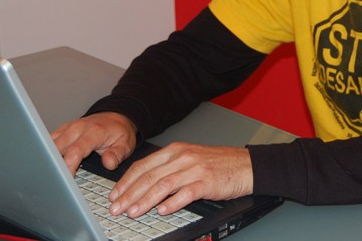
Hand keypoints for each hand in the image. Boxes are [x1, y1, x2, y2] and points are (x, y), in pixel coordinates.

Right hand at [51, 112, 137, 174]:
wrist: (115, 117)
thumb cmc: (119, 133)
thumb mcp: (126, 144)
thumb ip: (117, 155)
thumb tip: (108, 164)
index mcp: (93, 132)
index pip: (75, 150)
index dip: (68, 166)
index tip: (66, 180)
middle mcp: (77, 128)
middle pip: (56, 146)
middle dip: (53, 164)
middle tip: (54, 181)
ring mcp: (67, 128)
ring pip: (49, 143)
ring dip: (48, 158)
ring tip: (49, 175)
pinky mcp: (62, 130)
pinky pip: (49, 141)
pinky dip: (46, 152)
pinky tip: (48, 165)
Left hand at [107, 143, 252, 217]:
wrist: (246, 165)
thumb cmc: (218, 164)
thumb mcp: (190, 158)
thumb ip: (168, 168)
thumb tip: (143, 184)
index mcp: (176, 150)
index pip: (144, 165)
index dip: (126, 181)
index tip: (115, 195)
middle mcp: (183, 157)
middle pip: (149, 176)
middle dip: (129, 194)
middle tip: (117, 208)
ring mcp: (195, 169)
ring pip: (163, 185)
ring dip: (145, 200)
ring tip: (133, 212)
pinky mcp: (207, 182)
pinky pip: (185, 193)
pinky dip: (171, 203)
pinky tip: (161, 211)